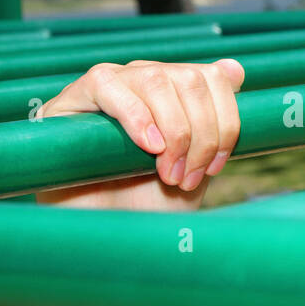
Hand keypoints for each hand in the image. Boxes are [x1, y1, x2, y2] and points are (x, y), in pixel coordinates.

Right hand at [34, 58, 243, 211]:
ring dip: (174, 131)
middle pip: (189, 78)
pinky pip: (107, 84)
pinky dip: (136, 116)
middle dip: (201, 134)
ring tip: (167, 174)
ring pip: (155, 78)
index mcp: (173, 92)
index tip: (216, 168)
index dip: (225, 121)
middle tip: (187, 178)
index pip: (212, 78)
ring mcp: (107, 88)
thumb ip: (217, 125)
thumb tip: (234, 68)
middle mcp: (141, 81)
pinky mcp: (70, 101)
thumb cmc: (150, 206)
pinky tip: (147, 147)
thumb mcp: (196, 168)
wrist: (106, 237)